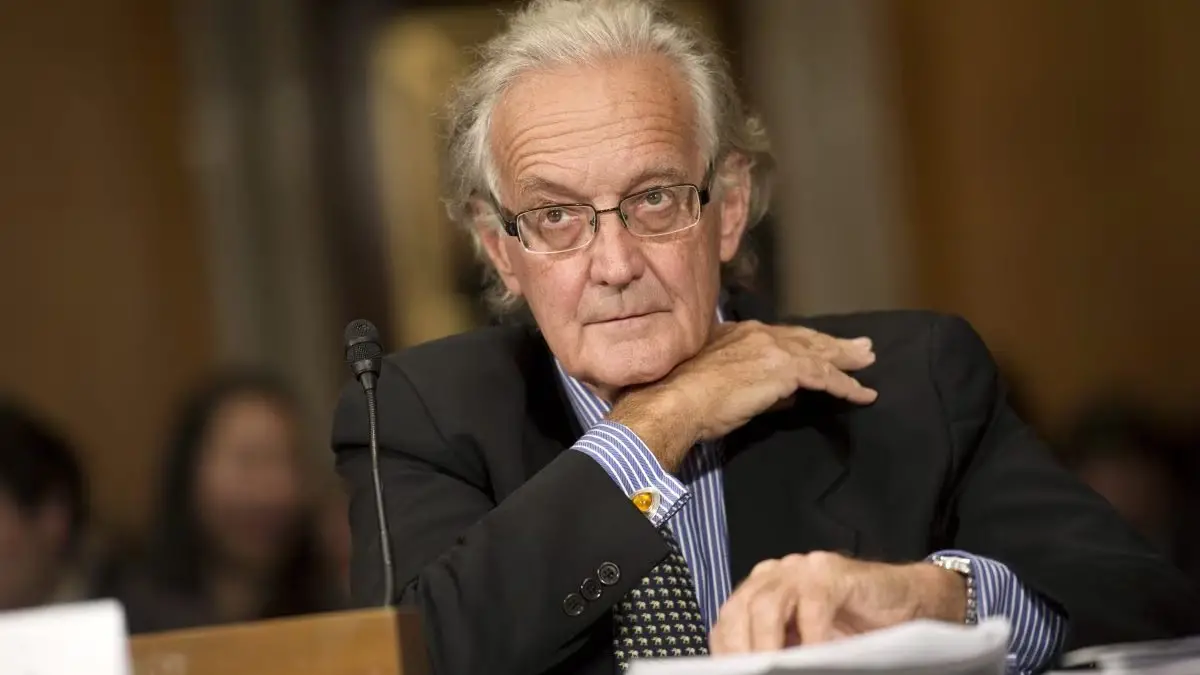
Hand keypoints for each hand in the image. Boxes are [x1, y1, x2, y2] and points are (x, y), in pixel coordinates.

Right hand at [609, 321, 876, 470]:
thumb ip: (756, 386)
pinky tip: (862, 395)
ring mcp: (773, 349)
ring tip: (868, 362)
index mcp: (739, 335)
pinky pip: (825, 377)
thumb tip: (785, 395)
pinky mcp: (784, 369)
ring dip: (846, 360)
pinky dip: (846, 386)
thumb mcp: (721, 384)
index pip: (782, 338)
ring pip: (820, 353)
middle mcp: (758, 335)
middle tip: (860, 346)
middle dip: (834, 343)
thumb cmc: (686, 398)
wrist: (677, 401)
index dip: (804, 343)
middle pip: (806, 338)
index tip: (820, 347)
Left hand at [709, 551, 966, 653]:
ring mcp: (805, 570)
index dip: (725, 652)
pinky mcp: (835, 575)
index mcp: (764, 589)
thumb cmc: (858, 627)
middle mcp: (777, 574)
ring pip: (767, 604)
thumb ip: (781, 650)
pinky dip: (810, 636)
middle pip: (740, 610)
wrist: (910, 603)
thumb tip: (757, 672)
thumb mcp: (808, 642)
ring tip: (773, 670)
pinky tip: (817, 657)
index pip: (728, 621)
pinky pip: (813, 604)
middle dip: (740, 651)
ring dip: (766, 646)